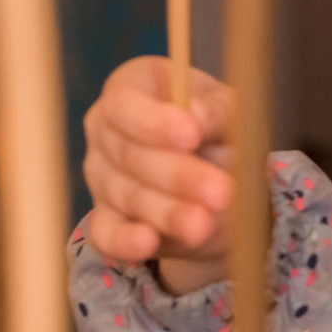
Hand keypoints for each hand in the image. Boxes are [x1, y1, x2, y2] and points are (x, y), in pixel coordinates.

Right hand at [80, 56, 234, 292]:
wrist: (220, 180)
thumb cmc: (221, 129)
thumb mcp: (230, 111)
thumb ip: (215, 111)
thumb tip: (195, 115)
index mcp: (131, 88)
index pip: (125, 104)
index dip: (154, 122)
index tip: (190, 135)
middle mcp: (105, 130)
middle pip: (129, 154)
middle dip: (177, 176)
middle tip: (219, 191)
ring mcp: (100, 176)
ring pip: (128, 196)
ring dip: (168, 212)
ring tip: (203, 224)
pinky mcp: (105, 219)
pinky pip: (106, 233)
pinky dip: (124, 241)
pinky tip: (146, 243)